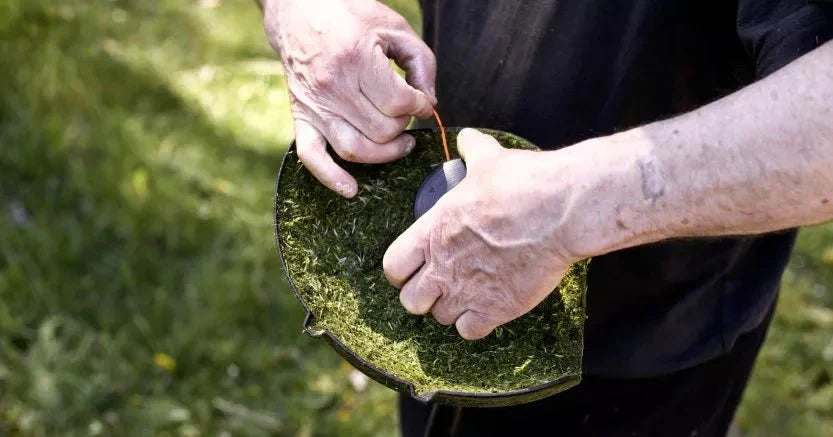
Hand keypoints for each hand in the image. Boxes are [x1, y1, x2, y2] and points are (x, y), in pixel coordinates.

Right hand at [264, 0, 436, 197]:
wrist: (299, 11)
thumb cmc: (349, 15)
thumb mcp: (394, 26)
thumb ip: (421, 63)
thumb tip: (430, 104)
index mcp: (356, 60)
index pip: (397, 104)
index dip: (419, 106)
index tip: (422, 101)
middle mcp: (332, 87)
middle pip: (381, 130)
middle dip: (404, 127)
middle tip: (407, 113)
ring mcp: (315, 106)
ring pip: (355, 150)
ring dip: (384, 154)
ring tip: (400, 145)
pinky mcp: (301, 117)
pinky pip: (312, 157)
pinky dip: (331, 178)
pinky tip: (352, 189)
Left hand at [382, 129, 579, 339]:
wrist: (561, 210)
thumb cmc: (523, 184)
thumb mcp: (489, 160)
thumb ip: (471, 152)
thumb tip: (468, 139)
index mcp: (432, 232)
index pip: (392, 267)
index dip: (401, 270)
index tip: (413, 267)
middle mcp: (443, 266)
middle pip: (410, 301)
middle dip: (423, 295)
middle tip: (441, 284)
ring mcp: (467, 292)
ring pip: (440, 318)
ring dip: (451, 309)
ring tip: (468, 294)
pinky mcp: (495, 310)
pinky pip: (469, 332)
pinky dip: (476, 324)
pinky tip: (488, 308)